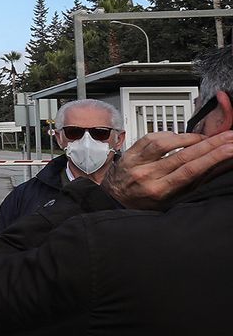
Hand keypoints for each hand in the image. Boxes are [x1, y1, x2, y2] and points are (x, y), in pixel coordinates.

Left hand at [99, 131, 232, 209]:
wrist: (114, 198)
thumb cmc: (145, 200)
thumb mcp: (173, 198)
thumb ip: (195, 182)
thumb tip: (220, 165)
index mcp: (160, 191)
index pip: (191, 171)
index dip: (214, 157)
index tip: (230, 148)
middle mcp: (147, 176)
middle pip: (184, 155)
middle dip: (211, 144)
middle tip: (229, 136)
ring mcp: (136, 163)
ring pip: (165, 143)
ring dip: (190, 137)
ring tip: (205, 138)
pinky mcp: (129, 152)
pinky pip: (151, 137)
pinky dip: (169, 135)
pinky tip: (180, 137)